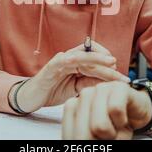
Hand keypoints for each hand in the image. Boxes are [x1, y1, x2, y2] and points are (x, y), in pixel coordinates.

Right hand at [12, 41, 130, 112]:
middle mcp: (69, 57)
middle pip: (92, 55)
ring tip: (112, 64)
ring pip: (82, 56)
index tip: (118, 70)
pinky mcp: (52, 66)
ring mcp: (60, 60)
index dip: (107, 59)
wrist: (30, 96)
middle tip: (121, 74)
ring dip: (98, 60)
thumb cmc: (52, 90)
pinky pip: (66, 60)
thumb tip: (108, 82)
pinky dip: (77, 59)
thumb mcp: (76, 89)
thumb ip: (89, 82)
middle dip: (108, 63)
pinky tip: (88, 62)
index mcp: (75, 61)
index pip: (94, 54)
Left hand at [62, 81, 151, 139]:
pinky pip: (115, 111)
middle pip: (83, 133)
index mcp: (73, 107)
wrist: (138, 111)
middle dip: (100, 140)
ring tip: (116, 126)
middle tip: (109, 134)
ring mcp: (100, 89)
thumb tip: (82, 141)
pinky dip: (122, 122)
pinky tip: (123, 118)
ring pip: (99, 124)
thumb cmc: (116, 124)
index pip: (71, 135)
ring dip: (112, 134)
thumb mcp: (97, 135)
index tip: (97, 138)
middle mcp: (84, 95)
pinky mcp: (118, 87)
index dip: (87, 143)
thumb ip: (84, 136)